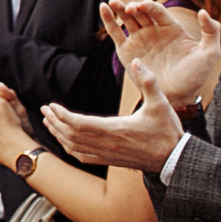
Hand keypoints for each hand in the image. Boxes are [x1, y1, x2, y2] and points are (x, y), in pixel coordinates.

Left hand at [43, 67, 187, 170]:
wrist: (175, 160)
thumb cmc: (168, 131)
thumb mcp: (161, 103)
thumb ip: (149, 81)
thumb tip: (137, 60)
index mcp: (116, 129)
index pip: (79, 123)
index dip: (62, 115)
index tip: (51, 105)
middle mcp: (108, 144)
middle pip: (71, 134)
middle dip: (55, 121)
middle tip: (45, 109)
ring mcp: (108, 154)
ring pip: (74, 146)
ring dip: (58, 134)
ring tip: (48, 121)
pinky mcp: (110, 161)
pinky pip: (83, 157)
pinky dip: (69, 148)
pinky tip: (64, 141)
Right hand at [100, 0, 220, 104]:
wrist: (177, 96)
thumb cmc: (196, 75)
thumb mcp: (210, 53)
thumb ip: (211, 31)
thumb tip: (204, 11)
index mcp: (171, 28)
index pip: (157, 11)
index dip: (149, 5)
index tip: (143, 5)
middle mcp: (153, 31)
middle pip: (140, 12)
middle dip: (133, 6)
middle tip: (130, 8)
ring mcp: (138, 40)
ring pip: (126, 19)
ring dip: (119, 8)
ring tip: (112, 2)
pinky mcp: (126, 51)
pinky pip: (115, 32)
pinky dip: (108, 19)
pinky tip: (103, 8)